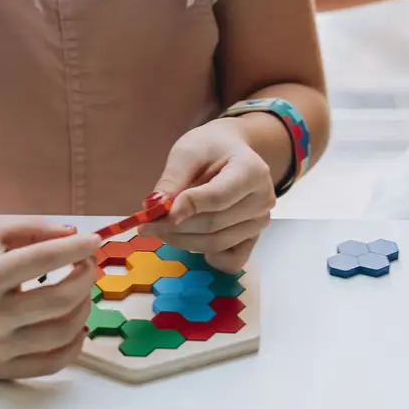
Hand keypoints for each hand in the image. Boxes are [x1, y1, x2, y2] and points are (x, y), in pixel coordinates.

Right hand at [0, 219, 99, 380]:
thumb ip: (33, 228)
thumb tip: (75, 235)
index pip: (44, 260)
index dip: (76, 248)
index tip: (94, 241)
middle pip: (60, 300)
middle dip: (85, 278)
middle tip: (88, 266)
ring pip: (61, 333)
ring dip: (84, 308)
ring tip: (81, 293)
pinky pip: (50, 364)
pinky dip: (73, 347)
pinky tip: (77, 328)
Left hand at [150, 119, 277, 272]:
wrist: (231, 152)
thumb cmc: (210, 148)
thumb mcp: (187, 152)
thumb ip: (172, 179)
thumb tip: (155, 209)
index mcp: (252, 171)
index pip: (217, 198)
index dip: (185, 209)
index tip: (153, 215)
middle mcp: (263, 200)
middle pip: (213, 224)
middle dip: (175, 227)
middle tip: (146, 225)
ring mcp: (260, 222)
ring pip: (216, 243)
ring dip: (182, 240)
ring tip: (159, 228)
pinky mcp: (253, 238)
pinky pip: (230, 261)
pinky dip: (205, 255)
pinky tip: (189, 239)